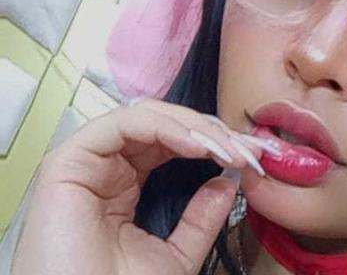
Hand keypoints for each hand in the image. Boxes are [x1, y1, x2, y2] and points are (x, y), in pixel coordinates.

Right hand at [11, 99, 266, 274]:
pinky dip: (165, 128)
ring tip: (227, 149)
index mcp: (125, 184)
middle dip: (211, 131)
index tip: (252, 155)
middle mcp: (105, 168)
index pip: (173, 144)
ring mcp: (86, 162)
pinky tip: (197, 146)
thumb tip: (228, 183)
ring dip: (194, 127)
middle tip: (247, 148)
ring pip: (147, 117)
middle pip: (164, 125)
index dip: (215, 142)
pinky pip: (123, 124)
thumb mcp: (177, 255)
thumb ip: (201, 219)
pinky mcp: (68, 161)